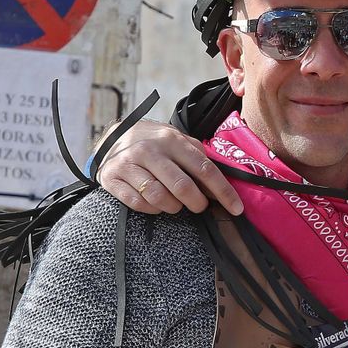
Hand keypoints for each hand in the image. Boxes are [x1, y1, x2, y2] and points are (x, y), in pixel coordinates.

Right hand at [98, 120, 242, 215]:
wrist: (111, 138)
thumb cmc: (153, 143)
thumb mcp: (175, 140)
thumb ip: (198, 156)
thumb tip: (224, 180)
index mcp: (171, 139)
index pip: (204, 169)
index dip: (223, 191)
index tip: (236, 208)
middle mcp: (149, 150)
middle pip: (182, 187)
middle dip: (197, 203)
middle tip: (199, 206)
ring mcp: (129, 164)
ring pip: (159, 198)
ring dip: (173, 207)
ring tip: (175, 204)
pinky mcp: (112, 178)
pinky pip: (138, 203)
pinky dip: (152, 209)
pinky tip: (156, 204)